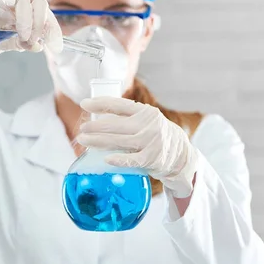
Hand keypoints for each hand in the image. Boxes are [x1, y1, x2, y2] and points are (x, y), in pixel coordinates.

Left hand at [76, 97, 198, 197]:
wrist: (180, 153)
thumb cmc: (155, 134)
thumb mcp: (146, 120)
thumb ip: (127, 118)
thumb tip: (97, 117)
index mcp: (145, 112)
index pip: (119, 104)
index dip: (100, 103)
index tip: (84, 104)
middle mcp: (148, 124)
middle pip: (115, 125)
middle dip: (95, 126)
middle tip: (82, 128)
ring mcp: (150, 142)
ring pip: (119, 141)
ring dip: (98, 141)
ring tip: (84, 140)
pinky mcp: (151, 159)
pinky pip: (131, 160)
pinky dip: (118, 159)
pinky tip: (105, 159)